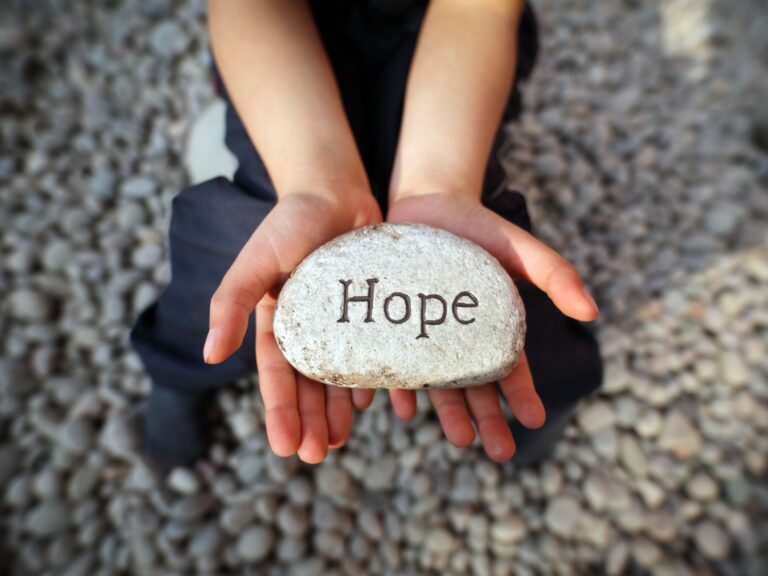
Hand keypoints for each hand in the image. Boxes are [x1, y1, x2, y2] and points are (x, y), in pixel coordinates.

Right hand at [204, 188, 381, 462]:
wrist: (336, 191)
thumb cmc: (292, 221)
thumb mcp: (258, 259)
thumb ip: (232, 302)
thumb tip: (211, 356)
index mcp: (275, 320)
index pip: (275, 375)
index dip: (280, 411)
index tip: (286, 449)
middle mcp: (304, 327)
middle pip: (306, 384)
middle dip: (308, 420)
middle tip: (315, 456)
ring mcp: (336, 322)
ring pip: (335, 375)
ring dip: (335, 410)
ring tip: (338, 441)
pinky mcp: (364, 314)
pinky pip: (368, 353)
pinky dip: (369, 378)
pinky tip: (372, 403)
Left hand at [383, 192, 598, 461]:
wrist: (427, 203)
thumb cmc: (480, 228)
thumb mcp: (521, 248)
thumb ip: (555, 275)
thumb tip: (592, 312)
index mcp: (492, 327)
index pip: (510, 369)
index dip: (522, 395)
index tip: (533, 421)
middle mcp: (459, 339)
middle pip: (474, 387)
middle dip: (487, 418)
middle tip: (497, 451)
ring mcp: (425, 335)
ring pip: (437, 383)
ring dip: (448, 412)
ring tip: (459, 439)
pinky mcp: (393, 326)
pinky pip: (394, 363)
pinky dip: (399, 387)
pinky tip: (402, 408)